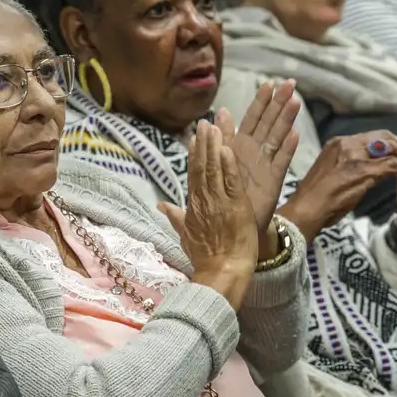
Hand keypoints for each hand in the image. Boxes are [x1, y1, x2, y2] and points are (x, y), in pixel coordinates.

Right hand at [158, 122, 257, 306]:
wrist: (221, 272)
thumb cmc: (205, 258)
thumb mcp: (186, 235)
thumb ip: (174, 217)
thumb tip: (160, 206)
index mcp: (193, 206)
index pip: (192, 175)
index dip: (194, 155)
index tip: (194, 138)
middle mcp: (203, 201)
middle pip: (201, 168)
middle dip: (202, 144)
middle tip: (203, 123)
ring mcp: (219, 204)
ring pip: (214, 170)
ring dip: (214, 147)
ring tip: (214, 127)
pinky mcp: (236, 208)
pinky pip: (231, 182)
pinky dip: (229, 165)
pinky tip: (227, 148)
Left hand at [219, 80, 300, 240]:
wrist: (232, 221)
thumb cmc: (226, 191)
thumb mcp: (220, 160)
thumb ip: (222, 137)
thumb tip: (219, 110)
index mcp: (241, 145)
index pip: (253, 117)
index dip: (261, 101)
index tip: (269, 82)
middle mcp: (256, 151)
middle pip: (269, 122)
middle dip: (279, 103)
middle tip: (290, 83)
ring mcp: (266, 164)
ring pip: (277, 137)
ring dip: (286, 119)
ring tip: (295, 101)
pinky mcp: (273, 180)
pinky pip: (280, 162)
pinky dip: (287, 148)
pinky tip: (294, 134)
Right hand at [277, 130, 396, 241]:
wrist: (305, 210)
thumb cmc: (316, 198)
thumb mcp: (334, 174)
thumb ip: (353, 165)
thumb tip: (375, 167)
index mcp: (338, 143)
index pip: (373, 135)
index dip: (394, 142)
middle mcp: (346, 144)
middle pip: (385, 137)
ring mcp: (354, 156)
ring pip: (391, 148)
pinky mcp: (361, 171)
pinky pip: (392, 165)